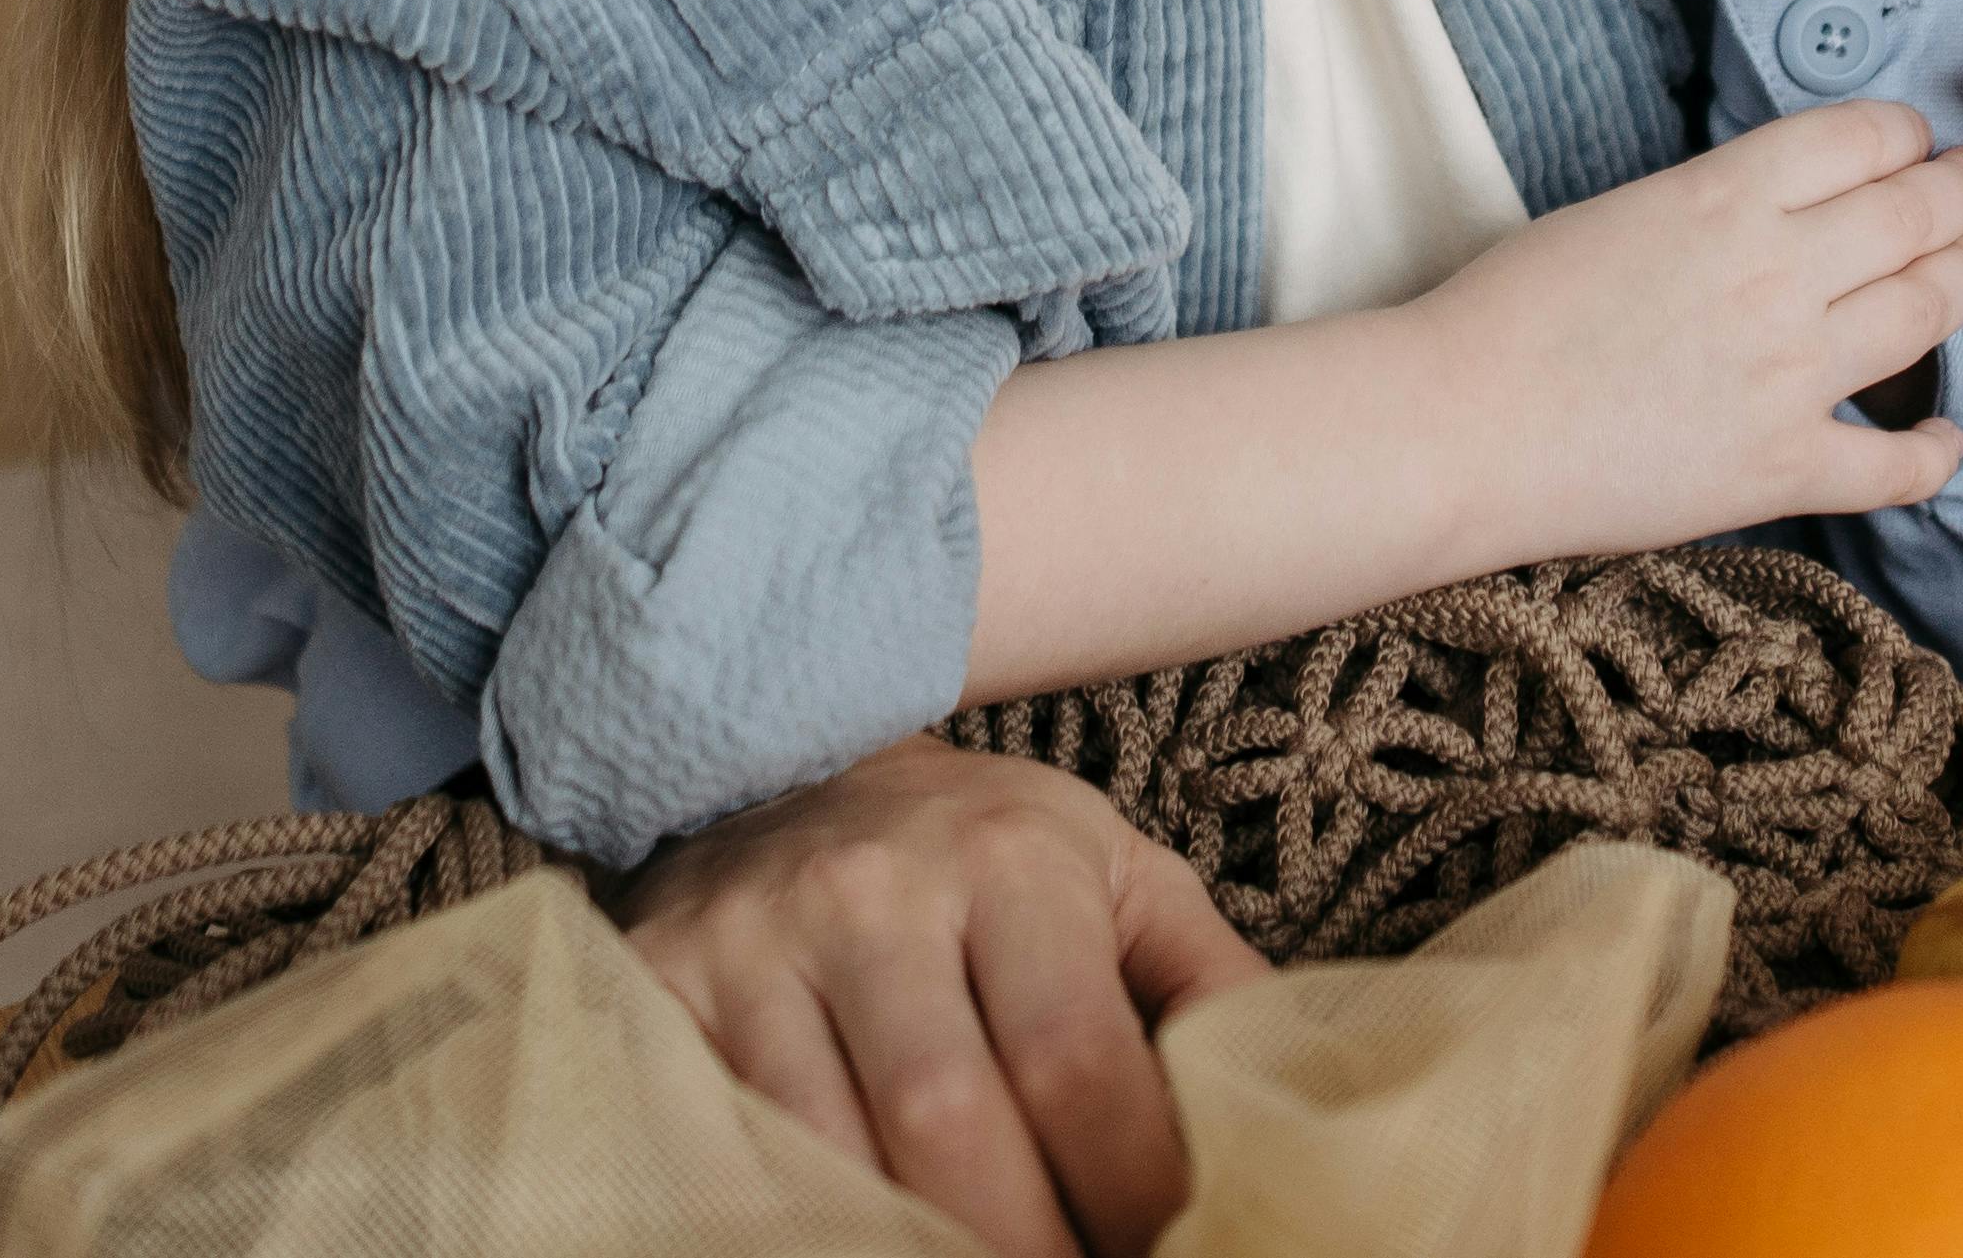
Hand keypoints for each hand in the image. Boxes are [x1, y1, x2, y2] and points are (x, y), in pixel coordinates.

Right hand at [618, 737, 1268, 1257]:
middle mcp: (871, 890)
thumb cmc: (985, 850)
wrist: (791, 755)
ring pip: (827, 1153)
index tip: (1171, 1253)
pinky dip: (789, 1213)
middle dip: (1021, 1248)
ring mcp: (750, 940)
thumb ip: (1208, 983)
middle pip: (949, 1127)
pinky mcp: (657, 984)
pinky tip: (850, 1236)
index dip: (1130, 1192)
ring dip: (904, 1246)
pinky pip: (720, 1138)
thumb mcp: (1118, 876)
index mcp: (1012, 858)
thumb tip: (1305, 1102)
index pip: (1079, 1063)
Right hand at [1407, 100, 1962, 553]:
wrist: (1460, 423)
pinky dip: (1936, 449)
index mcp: (1726, 195)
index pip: (1864, 137)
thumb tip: (1779, 208)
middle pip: (1919, 216)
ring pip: (1929, 312)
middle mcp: (1777, 273)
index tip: (1916, 143)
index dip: (1908, 135)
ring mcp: (1789, 374)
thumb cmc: (1509, 310)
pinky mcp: (1782, 467)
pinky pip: (1896, 463)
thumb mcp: (1622, 209)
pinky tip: (1948, 434)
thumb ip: (1716, 203)